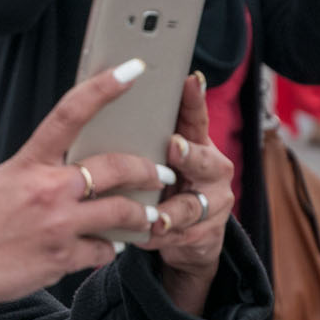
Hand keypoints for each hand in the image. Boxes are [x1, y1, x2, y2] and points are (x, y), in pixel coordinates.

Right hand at [0, 60, 171, 308]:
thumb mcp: (4, 178)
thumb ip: (41, 167)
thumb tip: (77, 162)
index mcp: (29, 162)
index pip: (71, 113)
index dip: (104, 87)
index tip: (132, 70)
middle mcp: (47, 189)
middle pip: (115, 167)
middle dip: (148, 169)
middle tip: (163, 172)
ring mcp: (57, 225)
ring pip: (120, 212)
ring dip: (141, 214)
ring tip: (148, 214)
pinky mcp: (62, 259)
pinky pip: (102, 251)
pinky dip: (109, 248)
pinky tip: (110, 246)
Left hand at [136, 72, 232, 315]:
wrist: (187, 237)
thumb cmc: (163, 184)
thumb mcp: (159, 157)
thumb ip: (145, 136)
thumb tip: (104, 96)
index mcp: (197, 143)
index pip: (196, 116)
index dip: (194, 99)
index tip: (190, 80)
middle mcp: (213, 169)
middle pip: (204, 160)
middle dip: (189, 154)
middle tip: (173, 146)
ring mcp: (214, 202)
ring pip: (192, 206)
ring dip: (172, 212)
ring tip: (156, 216)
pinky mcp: (207, 234)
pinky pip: (182, 237)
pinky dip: (160, 238)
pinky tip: (143, 238)